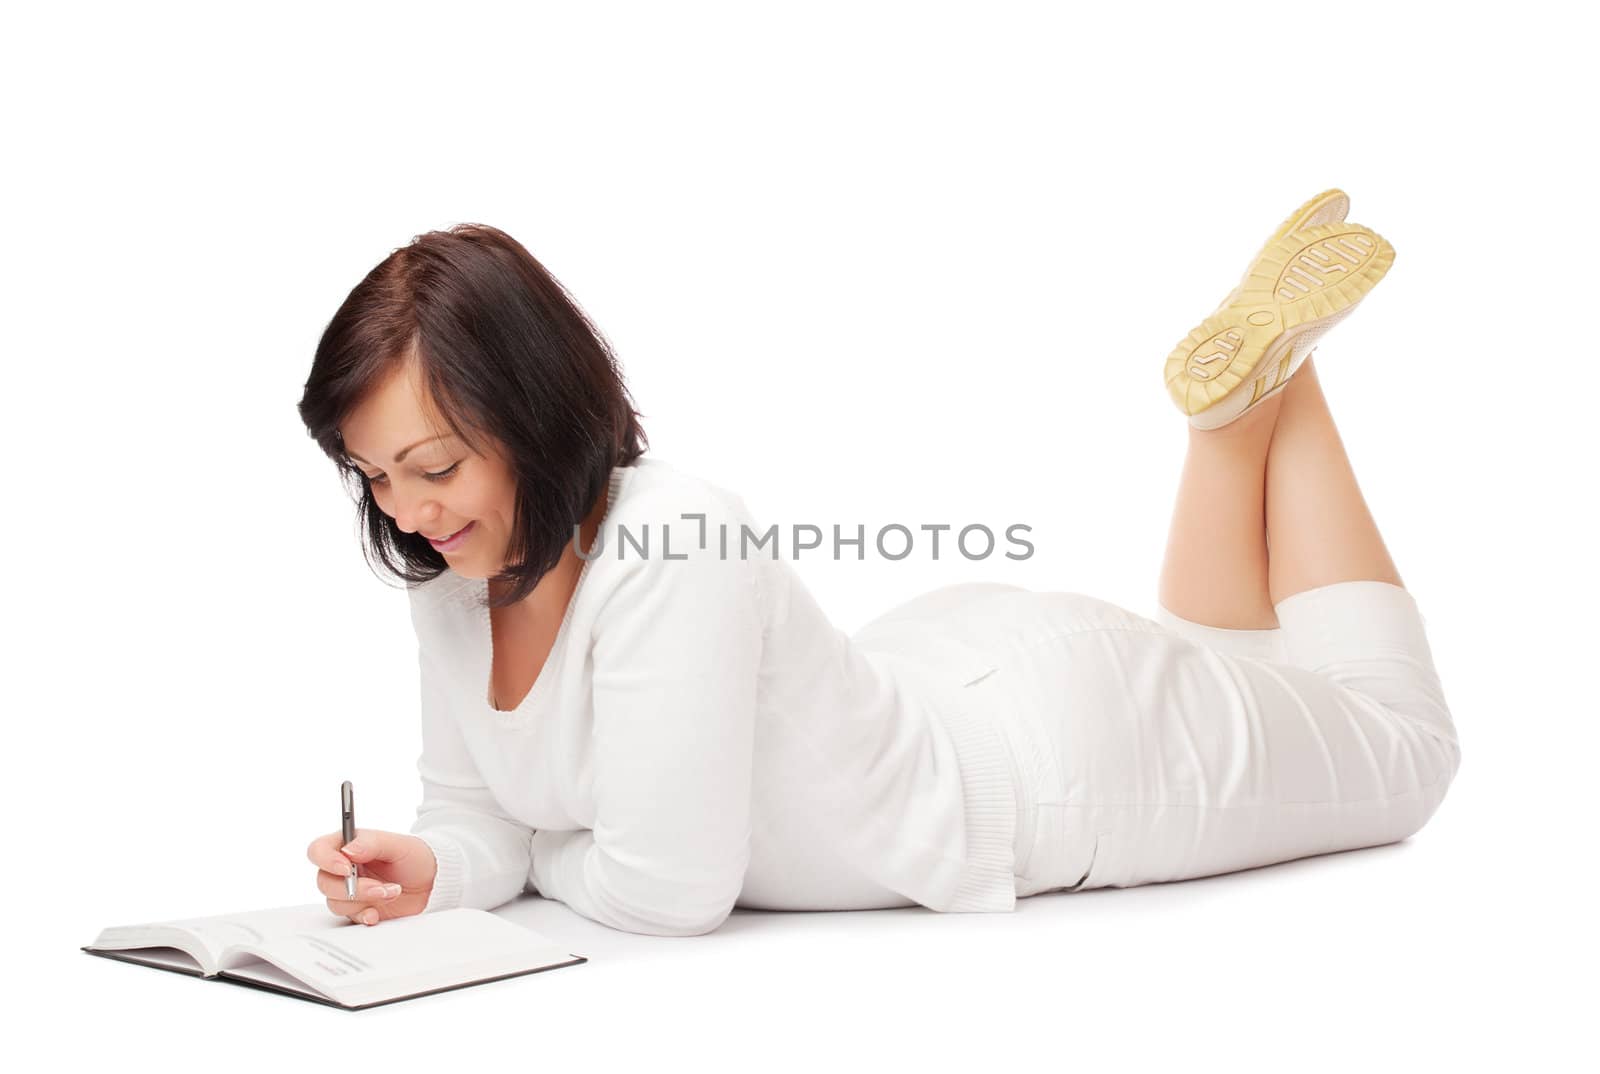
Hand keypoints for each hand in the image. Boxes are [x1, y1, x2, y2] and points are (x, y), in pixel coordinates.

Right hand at [306, 828, 436, 925]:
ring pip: (335, 901)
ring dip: (364, 900)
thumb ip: (372, 843)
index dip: (325, 860)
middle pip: (324, 881)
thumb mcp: (399, 844)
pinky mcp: (358, 910)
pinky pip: (349, 918)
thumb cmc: (416, 857)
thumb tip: (347, 850)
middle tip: (380, 887)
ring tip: (392, 892)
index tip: (346, 868)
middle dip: (352, 887)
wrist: (433, 883)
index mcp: (348, 846)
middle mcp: (344, 869)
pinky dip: (363, 916)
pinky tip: (378, 913)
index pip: (318, 850)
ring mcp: (349, 892)